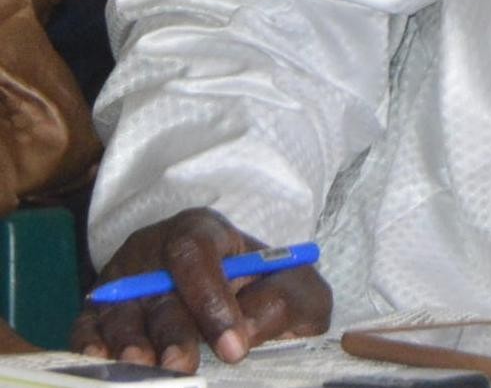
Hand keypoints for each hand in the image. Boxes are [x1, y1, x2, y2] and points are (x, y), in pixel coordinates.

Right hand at [69, 209, 331, 369]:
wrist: (234, 293)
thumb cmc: (264, 288)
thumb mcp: (294, 286)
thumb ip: (286, 299)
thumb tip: (248, 328)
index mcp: (203, 232)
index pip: (195, 252)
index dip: (210, 297)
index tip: (233, 345)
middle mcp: (154, 252)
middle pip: (155, 287)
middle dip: (171, 330)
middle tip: (181, 366)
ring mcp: (121, 282)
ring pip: (119, 311)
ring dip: (130, 343)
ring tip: (142, 368)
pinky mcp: (98, 314)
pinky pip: (85, 327)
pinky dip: (88, 345)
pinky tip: (99, 362)